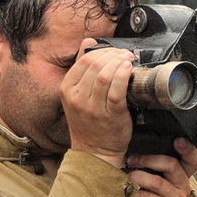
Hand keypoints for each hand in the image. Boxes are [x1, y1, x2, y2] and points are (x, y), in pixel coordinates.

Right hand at [61, 39, 133, 167]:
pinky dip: (124, 75)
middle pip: (96, 64)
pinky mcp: (109, 114)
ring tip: (129, 60)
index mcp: (67, 89)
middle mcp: (77, 97)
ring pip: (106, 74)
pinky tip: (129, 69)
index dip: (103, 51)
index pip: (84, 60)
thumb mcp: (76, 95)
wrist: (95, 153)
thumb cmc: (89, 125)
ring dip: (120, 62)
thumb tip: (89, 42)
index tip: (115, 51)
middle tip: (125, 54)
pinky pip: (116, 90)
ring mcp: (92, 107)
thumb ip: (82, 69)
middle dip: (114, 54)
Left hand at [127, 138, 196, 196]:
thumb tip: (133, 154)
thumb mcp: (158, 190)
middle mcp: (182, 187)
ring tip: (126, 177)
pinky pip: (148, 196)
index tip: (177, 140)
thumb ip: (154, 173)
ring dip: (137, 176)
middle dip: (148, 159)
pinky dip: (134, 193)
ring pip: (156, 180)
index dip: (187, 148)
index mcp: (181, 179)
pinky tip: (127, 194)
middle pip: (171, 164)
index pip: (192, 160)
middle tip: (131, 160)